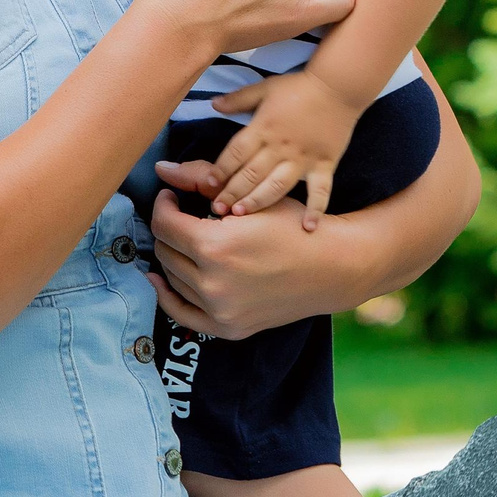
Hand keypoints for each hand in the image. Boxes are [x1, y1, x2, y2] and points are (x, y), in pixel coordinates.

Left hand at [146, 182, 371, 339]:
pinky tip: (161, 279)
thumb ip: (203, 179)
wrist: (334, 268)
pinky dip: (168, 296)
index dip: (164, 205)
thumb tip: (161, 169)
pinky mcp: (229, 327)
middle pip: (165, 250)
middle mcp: (213, 283)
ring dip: (172, 256)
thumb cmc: (295, 226)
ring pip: (172, 278)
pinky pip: (181, 313)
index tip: (170, 198)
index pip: (164, 224)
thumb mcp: (251, 197)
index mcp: (215, 247)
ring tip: (185, 241)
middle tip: (180, 218)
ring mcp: (220, 310)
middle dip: (168, 229)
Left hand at [203, 71, 366, 227]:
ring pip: (277, 185)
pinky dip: (315, 209)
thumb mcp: (264, 88)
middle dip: (232, 192)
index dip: (221, 168)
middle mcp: (280, 147)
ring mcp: (303, 159)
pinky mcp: (324, 165)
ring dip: (258, 201)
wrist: (338, 86)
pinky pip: (320, 190)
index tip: (209, 183)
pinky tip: (308, 227)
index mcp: (263, 128)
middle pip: (251, 173)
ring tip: (242, 215)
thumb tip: (213, 104)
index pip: (236, 153)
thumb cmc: (298, 87)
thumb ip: (238, 99)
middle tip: (216, 208)